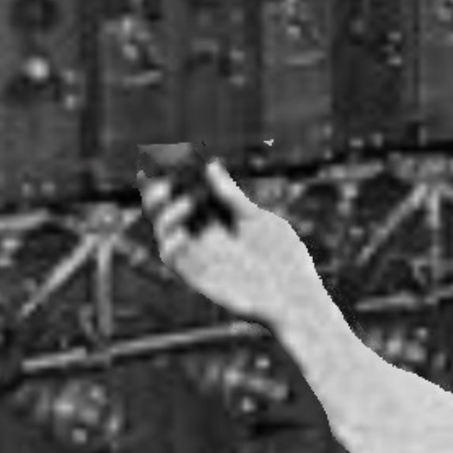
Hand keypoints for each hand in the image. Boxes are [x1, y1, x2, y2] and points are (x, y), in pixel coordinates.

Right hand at [143, 160, 326, 331]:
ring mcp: (199, 255)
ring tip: (187, 201)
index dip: (172, 177)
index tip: (168, 156)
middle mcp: (203, 235)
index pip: (186, 192)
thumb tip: (210, 165)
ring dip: (167, 215)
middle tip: (160, 175)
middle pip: (168, 210)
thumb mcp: (256, 220)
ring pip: (166, 232)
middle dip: (158, 192)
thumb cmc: (283, 256)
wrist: (295, 296)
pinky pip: (174, 260)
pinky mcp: (198, 277)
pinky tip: (180, 233)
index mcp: (218, 218)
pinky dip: (171, 243)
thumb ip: (231, 197)